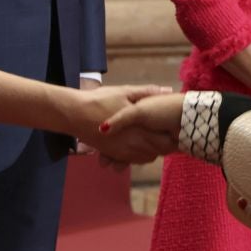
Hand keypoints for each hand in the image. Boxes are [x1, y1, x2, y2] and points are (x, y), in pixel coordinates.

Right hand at [56, 84, 174, 163]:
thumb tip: (168, 90)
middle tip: (170, 133)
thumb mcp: (124, 91)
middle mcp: (134, 143)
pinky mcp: (114, 154)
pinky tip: (139, 144)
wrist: (74, 114)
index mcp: (140, 127)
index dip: (174, 136)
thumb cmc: (99, 100)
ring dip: (153, 150)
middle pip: (159, 151)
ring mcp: (123, 151)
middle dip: (166, 144)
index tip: (176, 127)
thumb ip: (147, 92)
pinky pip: (133, 160)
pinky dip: (140, 155)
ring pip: (147, 157)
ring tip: (155, 137)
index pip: (166, 140)